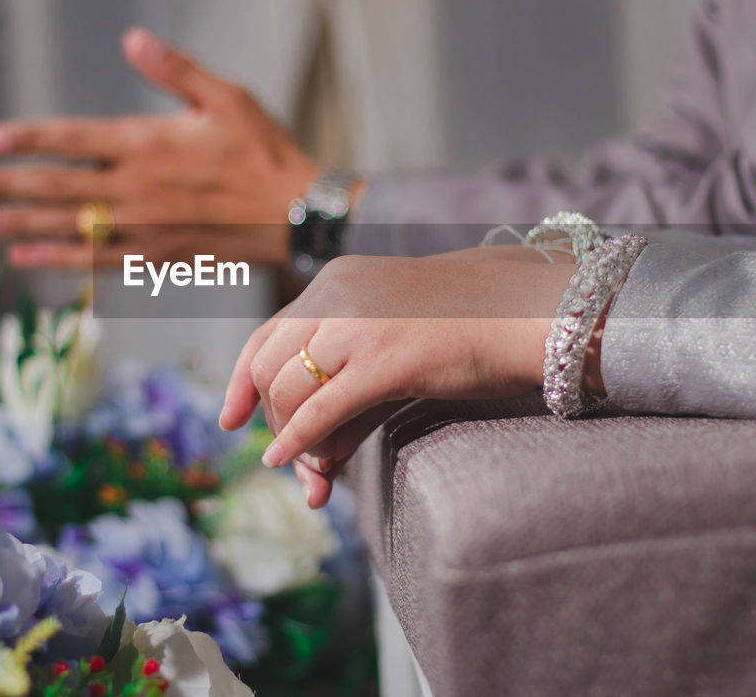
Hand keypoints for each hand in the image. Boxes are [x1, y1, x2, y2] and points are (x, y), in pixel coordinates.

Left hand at [0, 27, 320, 269]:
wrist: (296, 214)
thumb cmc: (263, 150)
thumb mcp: (227, 96)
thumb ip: (174, 70)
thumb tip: (131, 38)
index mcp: (148, 143)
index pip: (74, 139)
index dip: (28, 139)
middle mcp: (137, 188)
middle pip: (57, 187)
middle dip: (3, 188)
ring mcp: (143, 226)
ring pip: (67, 227)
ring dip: (16, 227)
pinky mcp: (154, 254)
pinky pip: (96, 260)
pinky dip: (58, 260)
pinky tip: (24, 259)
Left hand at [219, 249, 579, 507]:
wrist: (526, 309)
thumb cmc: (466, 330)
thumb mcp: (391, 343)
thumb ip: (346, 390)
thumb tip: (304, 457)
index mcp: (335, 282)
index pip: (266, 333)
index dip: (240, 381)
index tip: (230, 420)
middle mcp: (336, 296)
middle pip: (269, 366)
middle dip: (270, 421)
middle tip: (285, 461)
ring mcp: (357, 326)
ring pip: (288, 390)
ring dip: (289, 440)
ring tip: (307, 473)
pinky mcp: (383, 360)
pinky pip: (321, 410)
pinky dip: (299, 442)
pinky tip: (296, 466)